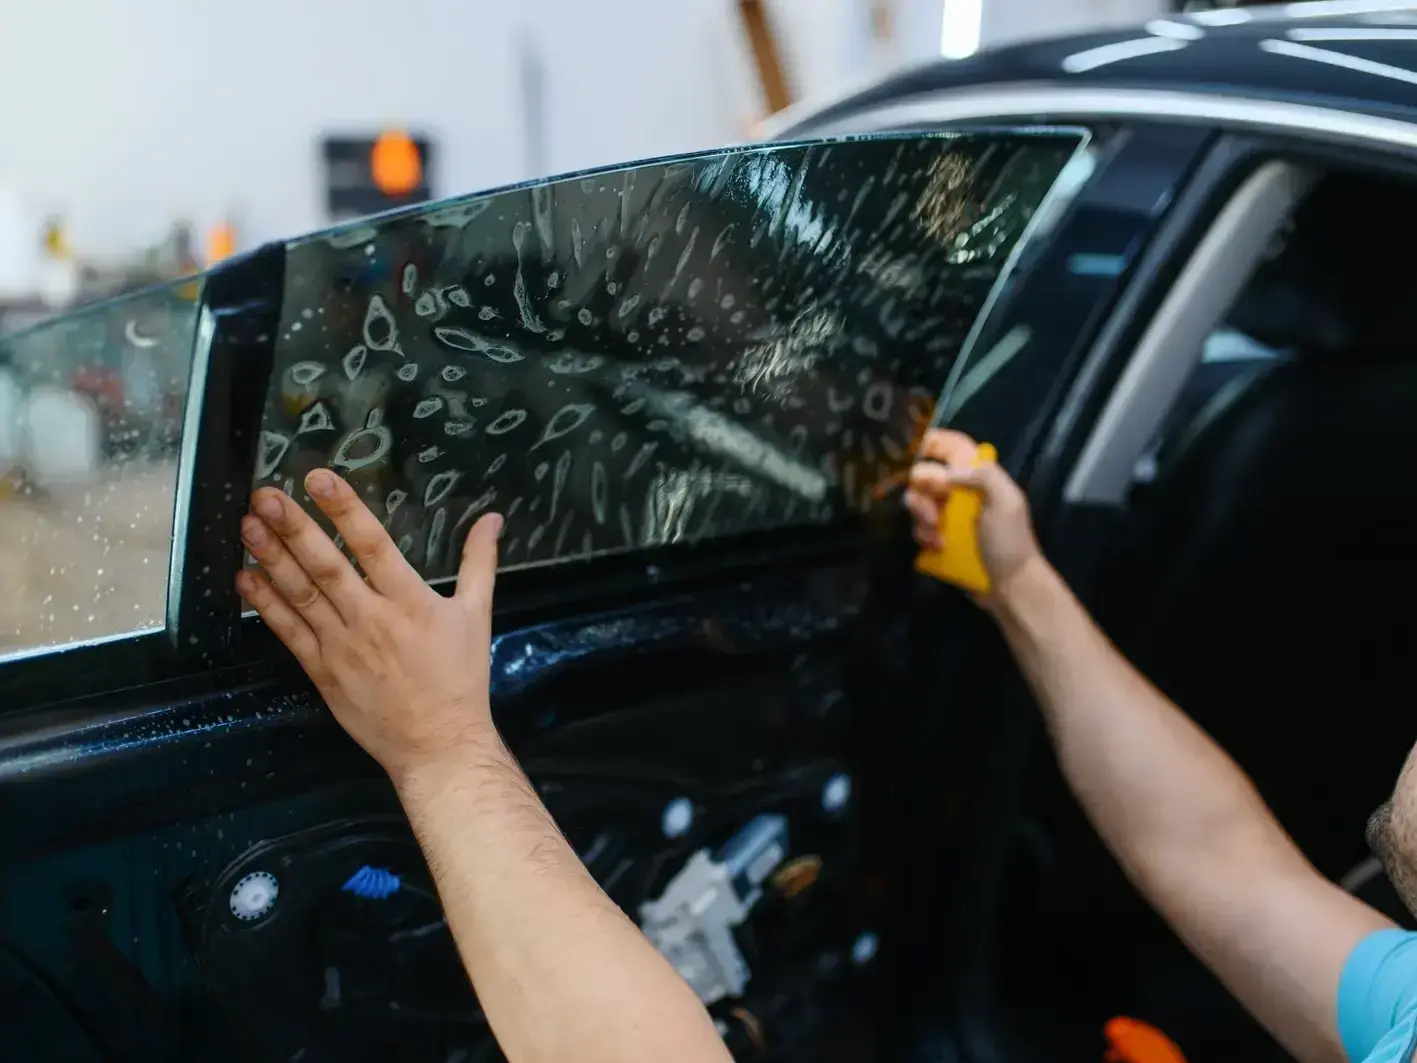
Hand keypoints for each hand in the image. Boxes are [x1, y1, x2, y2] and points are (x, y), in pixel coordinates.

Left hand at [236, 468, 503, 785]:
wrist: (438, 744)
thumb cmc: (461, 678)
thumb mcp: (477, 615)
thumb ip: (479, 562)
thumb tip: (492, 518)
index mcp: (411, 602)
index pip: (373, 546)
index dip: (344, 510)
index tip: (319, 479)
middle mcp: (373, 620)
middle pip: (327, 567)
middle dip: (294, 528)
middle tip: (266, 496)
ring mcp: (342, 647)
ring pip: (301, 596)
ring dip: (272, 558)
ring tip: (248, 525)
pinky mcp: (322, 671)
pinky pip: (288, 633)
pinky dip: (266, 605)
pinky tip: (245, 578)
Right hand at [903, 429, 1043, 601]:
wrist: (1010, 587)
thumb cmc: (1010, 542)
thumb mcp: (1006, 502)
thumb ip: (982, 476)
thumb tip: (947, 471)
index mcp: (980, 478)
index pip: (954, 448)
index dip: (935, 443)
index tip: (917, 451)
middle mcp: (962, 493)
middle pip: (926, 475)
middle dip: (922, 492)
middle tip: (932, 513)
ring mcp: (950, 517)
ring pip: (918, 502)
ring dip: (922, 517)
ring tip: (937, 536)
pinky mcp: (940, 538)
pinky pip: (919, 528)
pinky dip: (923, 536)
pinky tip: (936, 547)